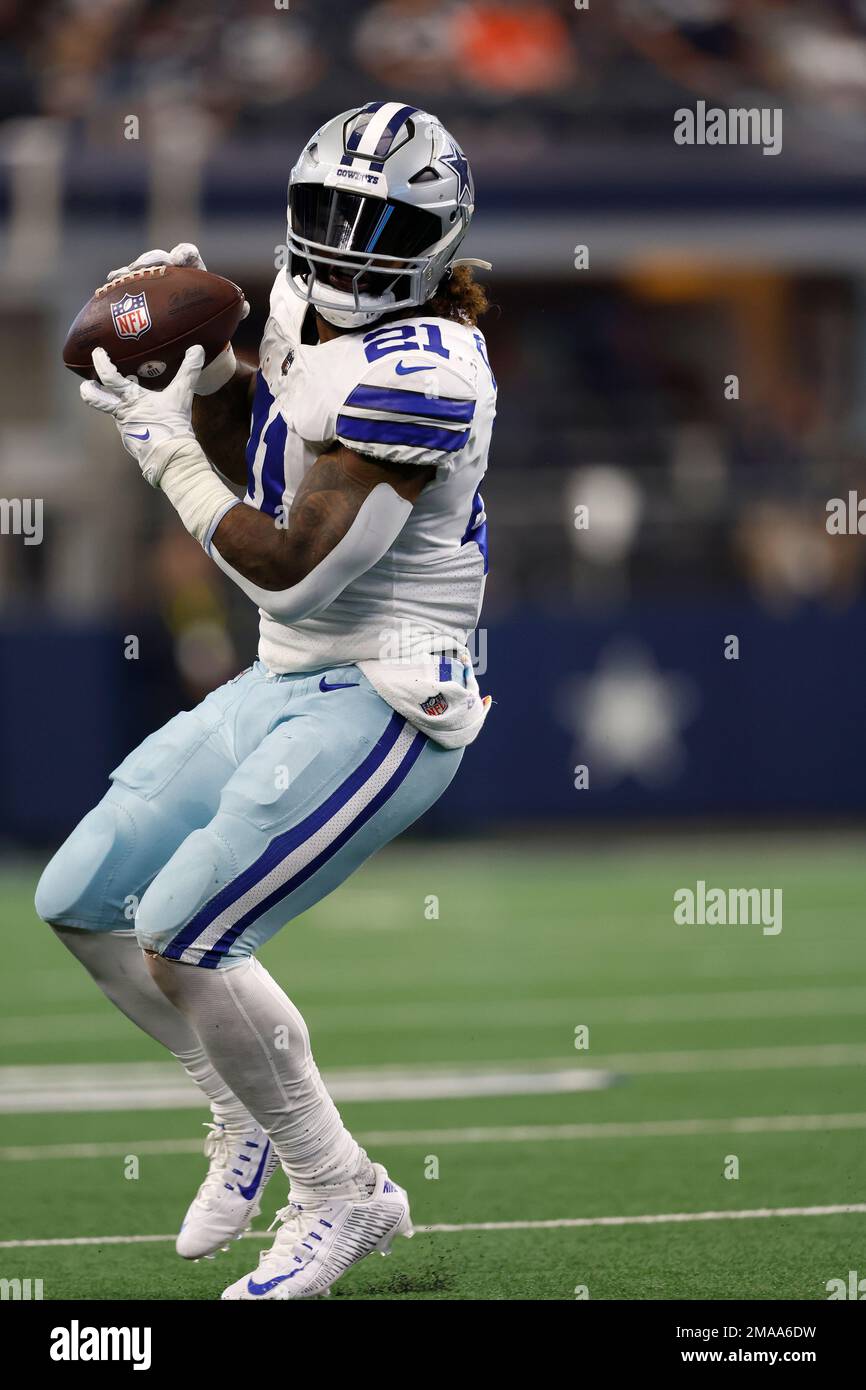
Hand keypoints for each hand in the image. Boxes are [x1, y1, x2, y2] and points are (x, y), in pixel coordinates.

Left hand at [81, 345, 203, 484]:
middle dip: (88, 390)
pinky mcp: (131, 442)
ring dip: (119, 406)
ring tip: (129, 402)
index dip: (101, 363)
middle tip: (88, 384)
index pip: (109, 377)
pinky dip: (133, 421)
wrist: (172, 457)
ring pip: (115, 414)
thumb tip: (197, 349)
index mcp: (131, 399)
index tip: (97, 352)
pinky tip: (146, 421)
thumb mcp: (182, 395)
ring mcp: (124, 430)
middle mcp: (122, 414)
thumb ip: (189, 371)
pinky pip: (128, 428)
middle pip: (95, 400)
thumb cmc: (173, 424)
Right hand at [106, 244, 249, 395]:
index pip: (188, 256)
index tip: (179, 258)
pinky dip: (116, 288)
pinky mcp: (139, 304)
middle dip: (149, 260)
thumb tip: (246, 306)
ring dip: (128, 272)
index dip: (183, 253)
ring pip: (138, 274)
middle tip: (142, 268)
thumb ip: (237, 313)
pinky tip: (107, 287)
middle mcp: (173, 279)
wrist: (198, 358)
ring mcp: (153, 290)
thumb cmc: (214, 338)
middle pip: (158, 261)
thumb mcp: (226, 325)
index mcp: (194, 278)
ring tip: (116, 277)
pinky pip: (126, 292)